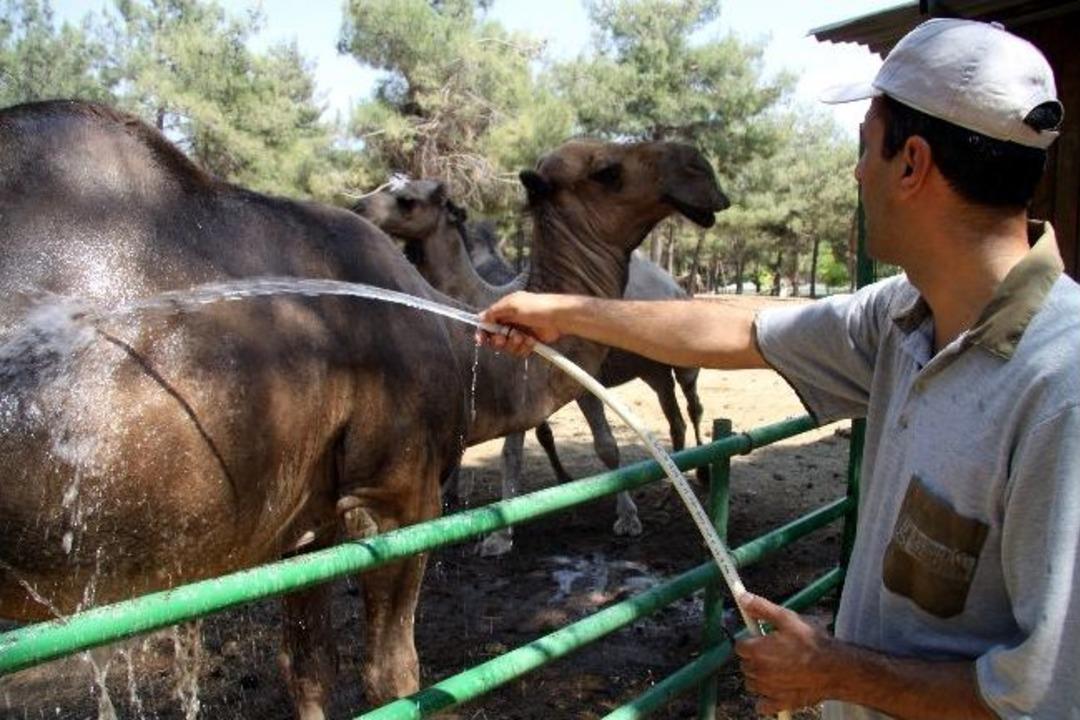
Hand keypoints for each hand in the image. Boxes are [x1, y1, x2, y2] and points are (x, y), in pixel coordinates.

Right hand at [476, 292, 566, 357]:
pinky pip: (519, 351)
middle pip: (495, 339)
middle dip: (501, 341)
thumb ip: (494, 312)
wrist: (559, 317)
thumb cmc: (537, 307)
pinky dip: (525, 348)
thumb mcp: (513, 305)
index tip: (481, 340)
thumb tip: (481, 317)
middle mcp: (510, 322)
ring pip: (507, 347)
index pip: (487, 323)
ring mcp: (519, 333)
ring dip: (515, 344)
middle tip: (507, 338)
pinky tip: (532, 341)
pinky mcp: (529, 342)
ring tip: (524, 338)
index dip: (483, 333)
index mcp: (504, 310)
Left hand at [734, 592, 838, 714]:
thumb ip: (762, 608)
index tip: (761, 639)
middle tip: (774, 652)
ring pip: (752, 683)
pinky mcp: (780, 703)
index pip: (739, 646)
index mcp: (756, 651)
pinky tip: (778, 689)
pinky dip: (766, 699)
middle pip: (745, 665)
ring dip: (760, 677)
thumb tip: (742, 598)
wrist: (835, 668)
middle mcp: (758, 672)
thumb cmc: (812, 642)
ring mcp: (768, 690)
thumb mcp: (787, 618)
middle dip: (755, 658)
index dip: (750, 641)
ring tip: (778, 669)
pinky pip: (762, 705)